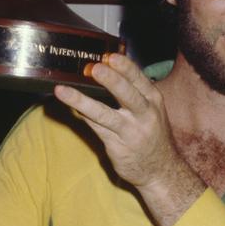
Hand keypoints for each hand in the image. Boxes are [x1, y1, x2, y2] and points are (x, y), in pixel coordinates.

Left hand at [54, 53, 204, 225]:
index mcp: (153, 100)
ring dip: (82, 101)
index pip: (139, 79)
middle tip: (95, 68)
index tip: (110, 56)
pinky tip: (69, 107)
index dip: (124, 67)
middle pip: (127, 94)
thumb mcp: (151, 108)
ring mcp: (130, 132)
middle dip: (111, 80)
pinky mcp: (116, 146)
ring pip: (103, 114)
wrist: (161, 170)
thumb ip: (133, 90)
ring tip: (63, 91)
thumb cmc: (152, 132)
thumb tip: (107, 66)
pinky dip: (82, 115)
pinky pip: (96, 127)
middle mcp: (144, 115)